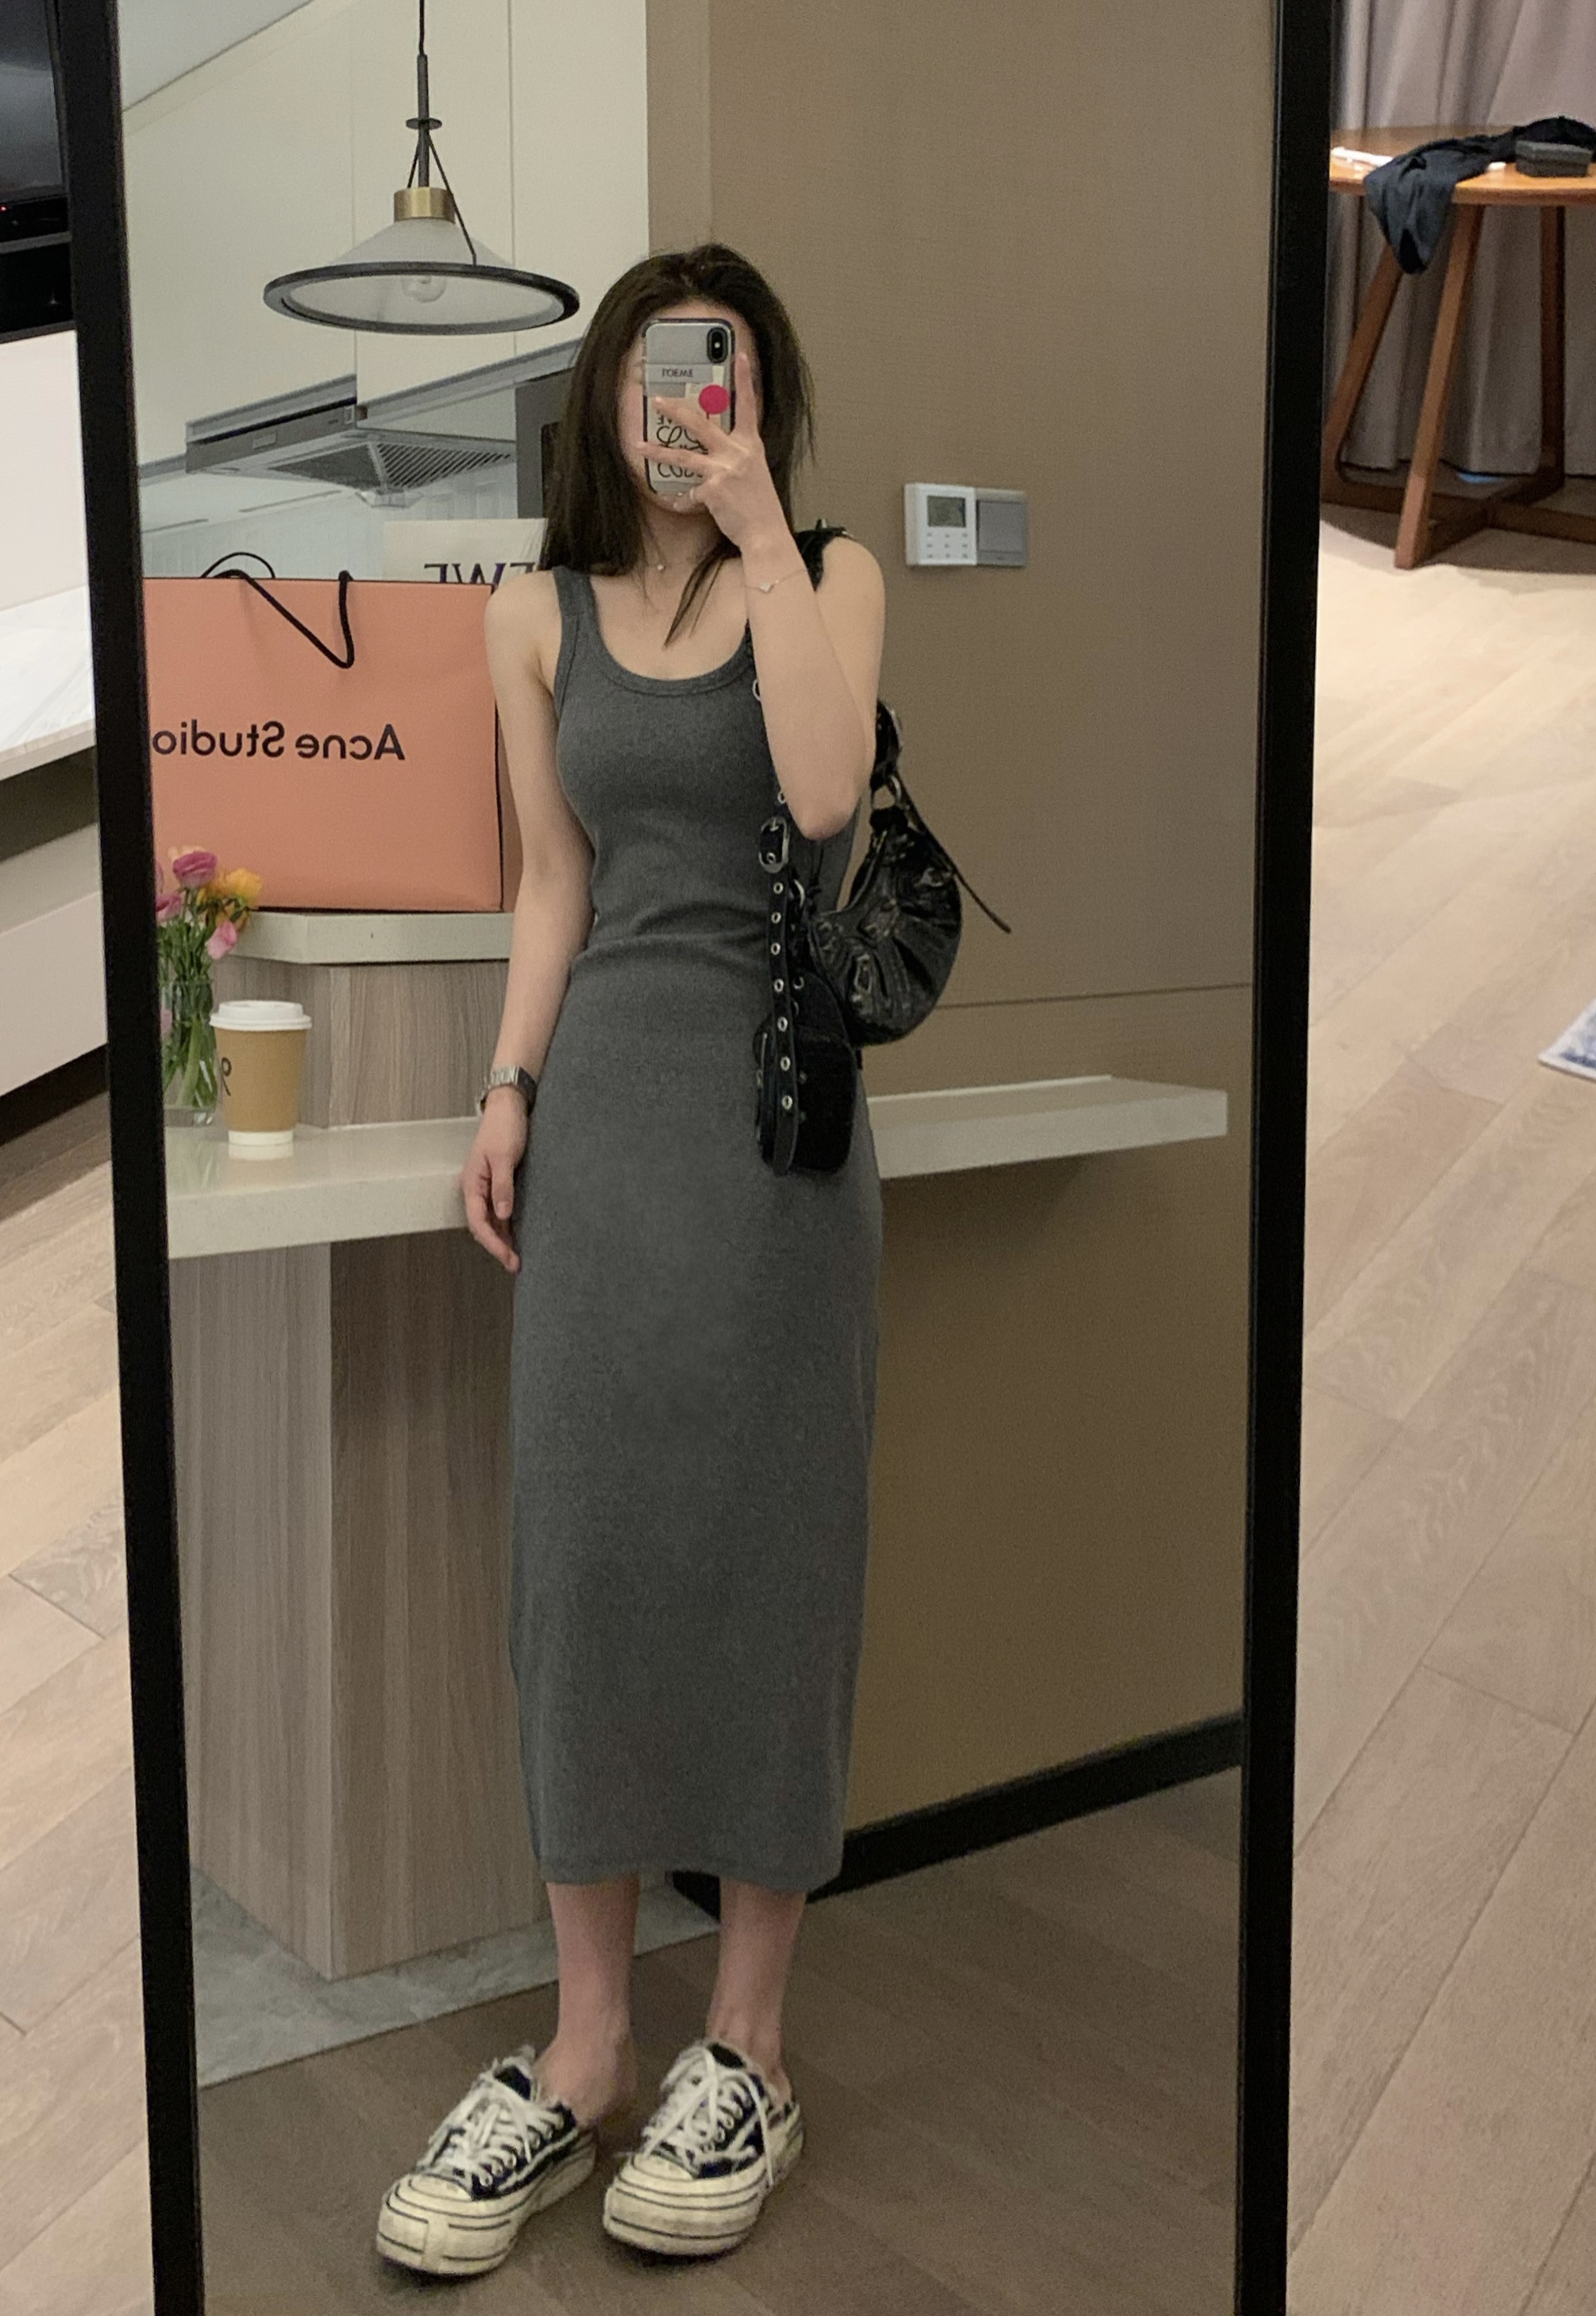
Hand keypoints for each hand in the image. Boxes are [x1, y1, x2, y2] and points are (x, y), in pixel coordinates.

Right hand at [461, 1088, 528, 1272]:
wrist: (508, 1108)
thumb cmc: (504, 1128)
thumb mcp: (505, 1157)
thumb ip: (502, 1187)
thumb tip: (503, 1215)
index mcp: (472, 1184)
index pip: (478, 1222)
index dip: (491, 1243)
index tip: (506, 1257)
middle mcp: (476, 1189)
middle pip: (482, 1226)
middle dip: (497, 1247)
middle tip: (516, 1265)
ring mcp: (486, 1188)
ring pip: (491, 1221)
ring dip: (502, 1240)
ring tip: (517, 1259)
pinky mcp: (498, 1185)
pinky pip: (500, 1212)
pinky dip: (507, 1227)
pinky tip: (517, 1238)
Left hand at [644, 350, 793, 558]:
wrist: (765, 532)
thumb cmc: (761, 506)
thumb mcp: (755, 473)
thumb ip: (737, 458)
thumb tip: (719, 456)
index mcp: (750, 445)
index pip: (748, 406)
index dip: (744, 381)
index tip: (740, 358)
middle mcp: (737, 453)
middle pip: (701, 425)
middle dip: (676, 411)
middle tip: (658, 400)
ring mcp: (723, 470)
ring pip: (684, 457)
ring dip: (659, 451)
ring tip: (640, 446)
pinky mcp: (712, 490)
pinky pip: (690, 493)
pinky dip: (683, 500)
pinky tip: (678, 503)